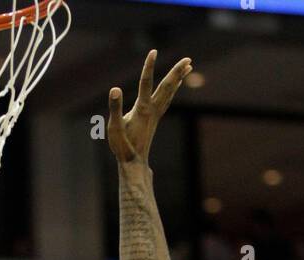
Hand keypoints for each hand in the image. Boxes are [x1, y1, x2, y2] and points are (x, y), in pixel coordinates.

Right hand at [108, 51, 192, 165]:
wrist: (134, 163)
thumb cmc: (122, 146)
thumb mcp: (114, 127)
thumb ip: (115, 107)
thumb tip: (115, 89)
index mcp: (142, 109)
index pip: (145, 83)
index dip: (148, 66)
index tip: (153, 51)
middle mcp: (152, 110)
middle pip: (167, 87)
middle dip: (177, 72)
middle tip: (188, 59)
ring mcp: (155, 114)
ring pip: (170, 93)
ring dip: (179, 78)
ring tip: (188, 67)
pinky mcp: (155, 118)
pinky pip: (167, 99)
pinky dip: (173, 89)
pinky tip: (176, 85)